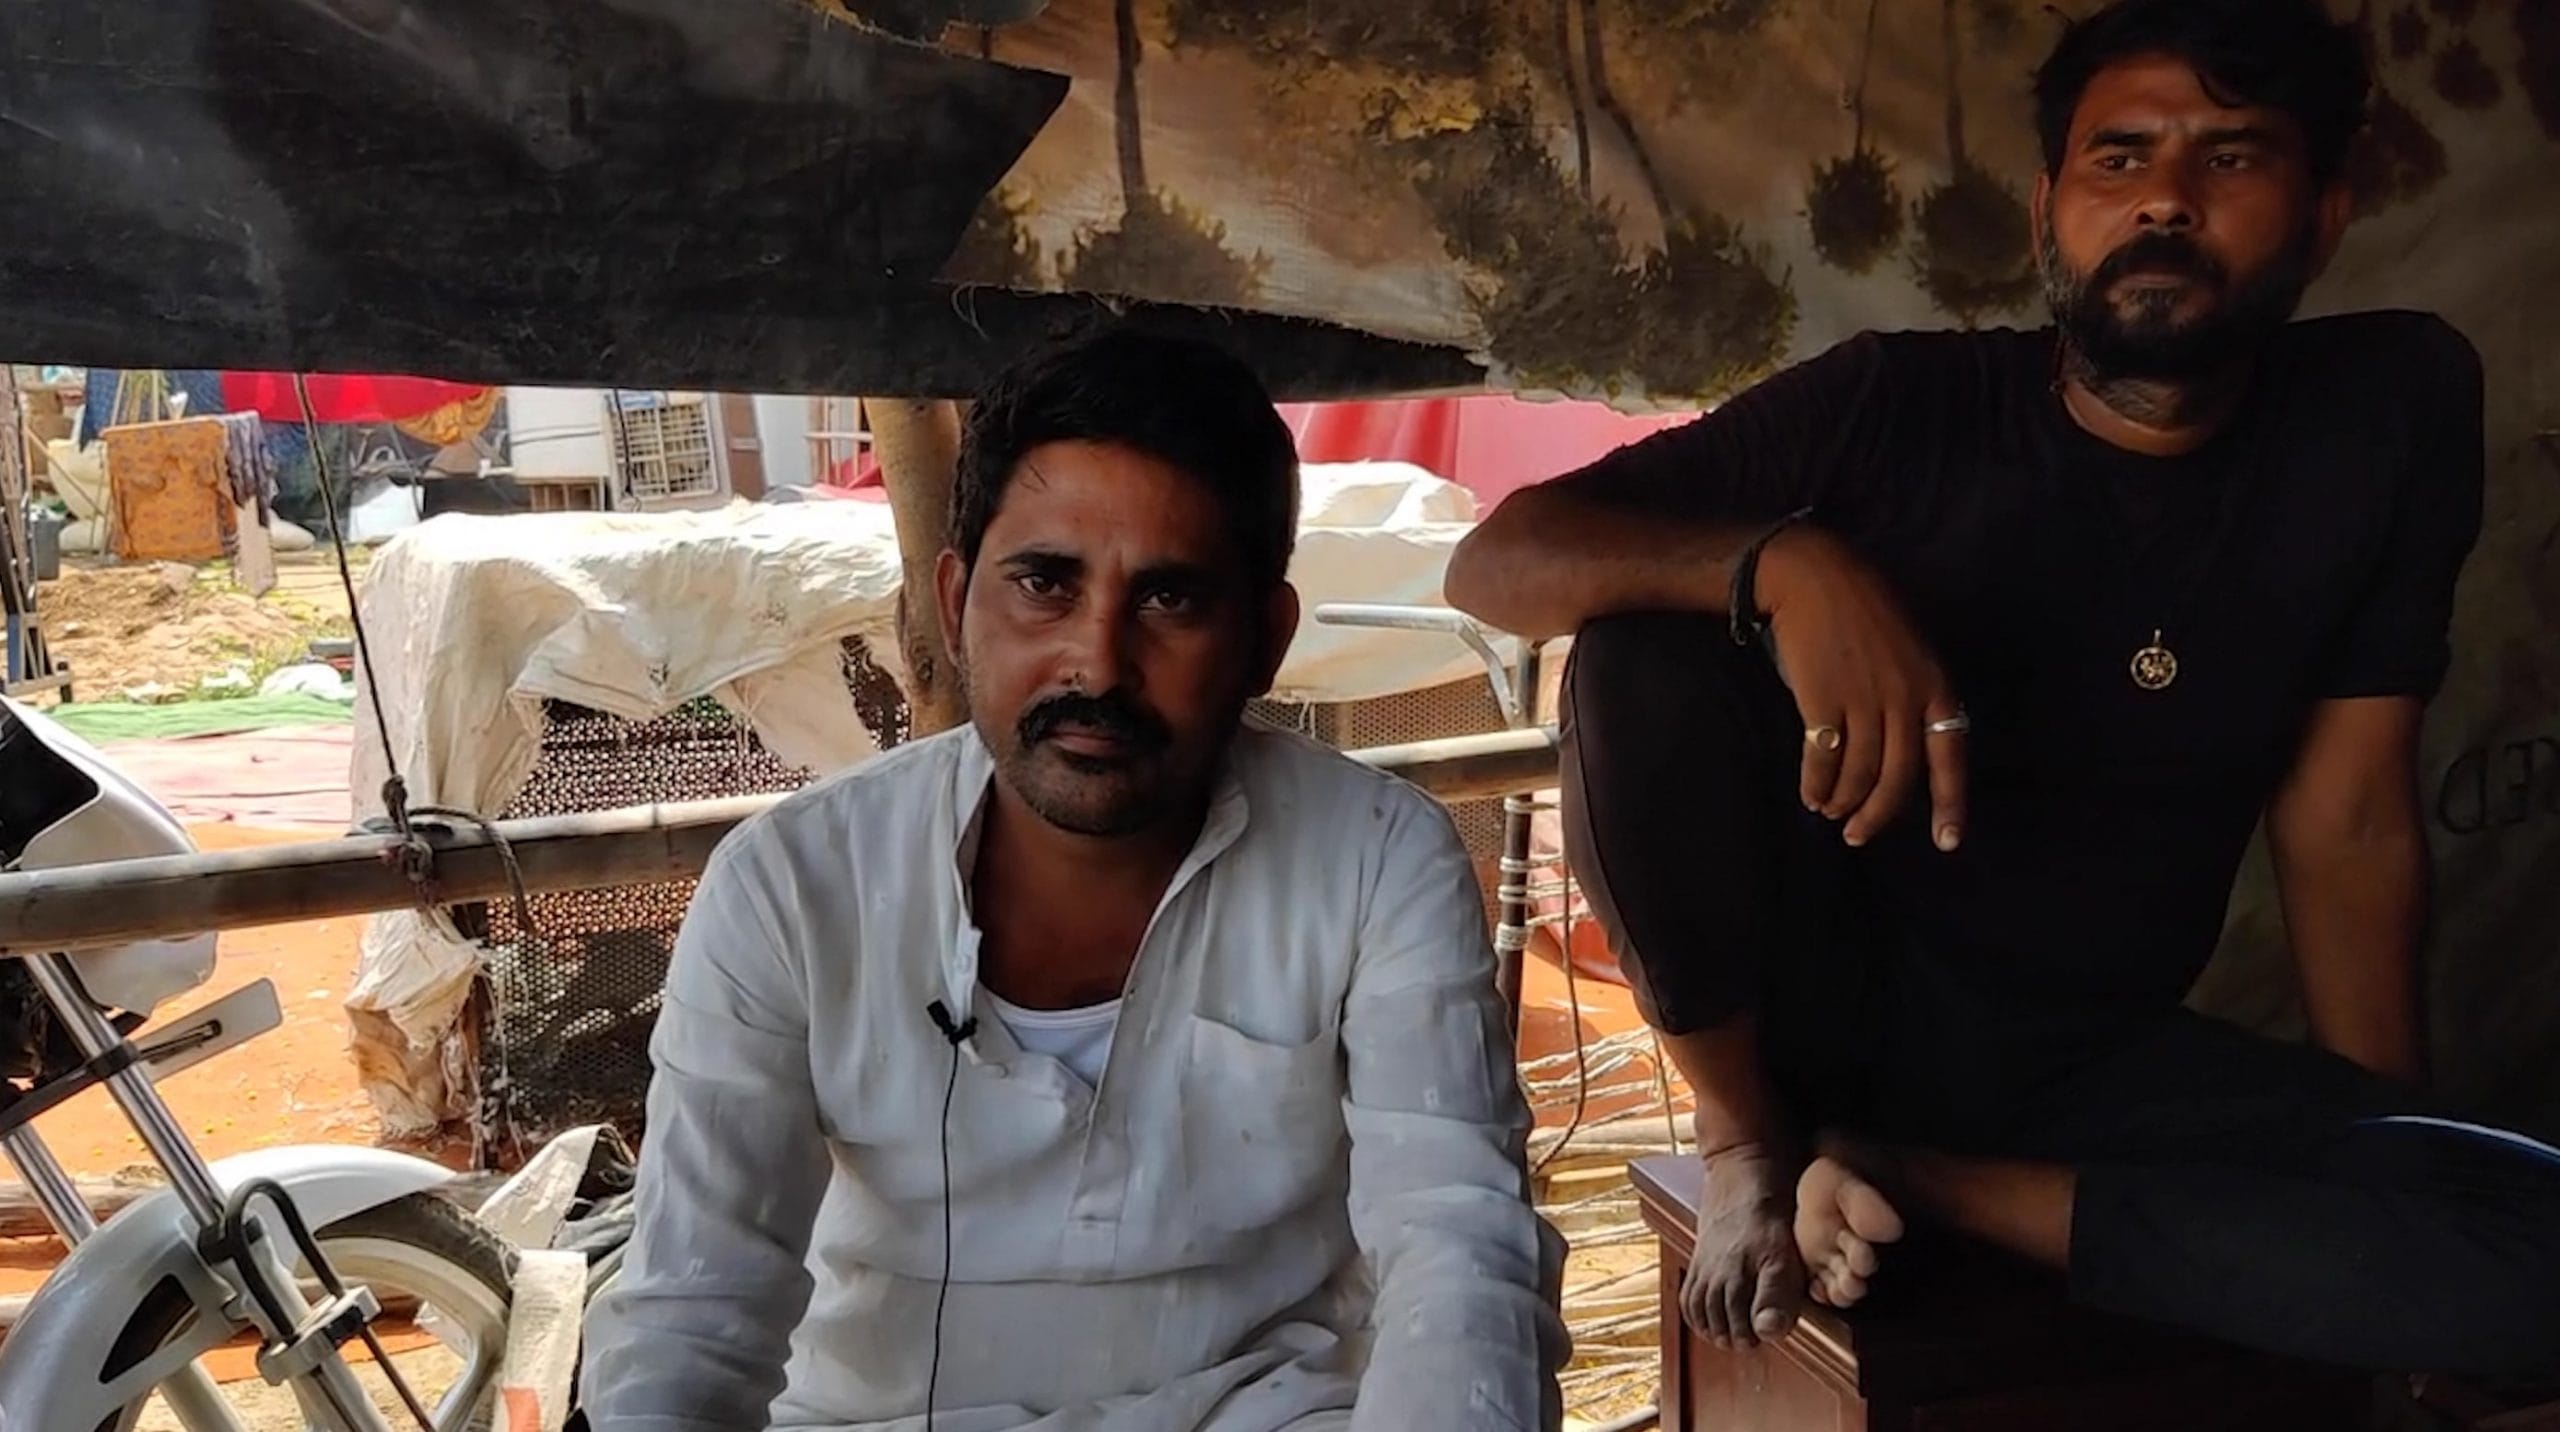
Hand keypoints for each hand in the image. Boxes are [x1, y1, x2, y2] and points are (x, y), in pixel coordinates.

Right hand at [1682, 1144, 1809, 1349]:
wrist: (1742, 1174)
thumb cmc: (1770, 1215)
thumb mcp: (1783, 1255)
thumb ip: (1775, 1295)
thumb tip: (1766, 1333)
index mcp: (1738, 1278)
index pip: (1741, 1327)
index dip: (1752, 1337)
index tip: (1762, 1338)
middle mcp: (1716, 1276)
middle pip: (1719, 1322)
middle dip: (1733, 1337)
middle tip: (1747, 1342)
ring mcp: (1704, 1268)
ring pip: (1701, 1312)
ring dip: (1713, 1329)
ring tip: (1729, 1336)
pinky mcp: (1697, 1260)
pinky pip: (1688, 1296)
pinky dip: (1695, 1314)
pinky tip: (1707, 1320)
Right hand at [1757, 527, 1967, 850]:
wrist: (1814, 577)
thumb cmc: (1863, 610)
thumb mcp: (1910, 649)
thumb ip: (1914, 697)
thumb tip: (1902, 753)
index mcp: (1935, 685)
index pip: (1949, 756)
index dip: (1950, 803)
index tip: (1947, 843)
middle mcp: (1904, 698)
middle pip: (1897, 777)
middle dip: (1878, 815)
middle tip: (1859, 835)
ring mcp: (1863, 700)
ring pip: (1860, 773)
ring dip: (1843, 802)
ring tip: (1832, 812)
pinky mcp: (1822, 701)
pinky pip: (1824, 759)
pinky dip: (1817, 784)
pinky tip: (1812, 794)